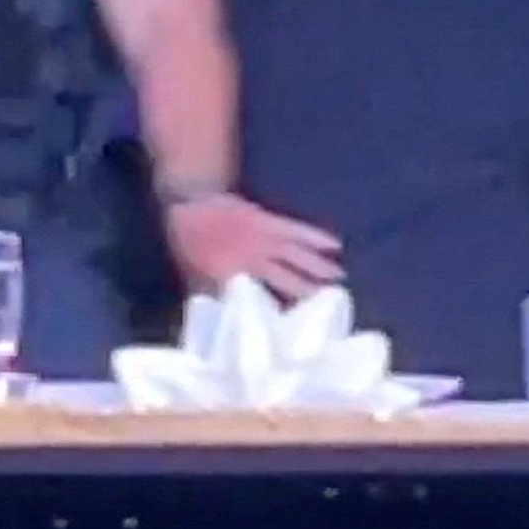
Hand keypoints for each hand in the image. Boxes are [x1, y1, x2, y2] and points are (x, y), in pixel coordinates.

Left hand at [166, 192, 343, 300]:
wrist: (190, 201)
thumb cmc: (190, 240)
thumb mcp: (193, 274)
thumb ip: (210, 294)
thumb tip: (221, 317)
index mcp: (233, 277)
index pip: (261, 302)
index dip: (278, 315)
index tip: (296, 327)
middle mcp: (253, 261)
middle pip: (286, 282)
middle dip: (308, 294)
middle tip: (329, 308)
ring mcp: (263, 240)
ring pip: (297, 257)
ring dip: (319, 268)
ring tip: (339, 280)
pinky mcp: (270, 222)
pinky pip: (298, 231)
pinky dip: (316, 238)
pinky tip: (335, 244)